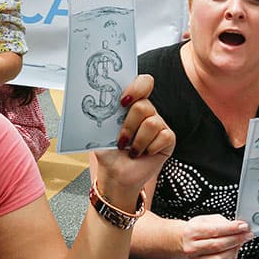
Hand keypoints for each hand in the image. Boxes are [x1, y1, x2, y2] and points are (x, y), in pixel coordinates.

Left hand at [92, 75, 174, 206]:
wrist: (116, 175)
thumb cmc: (108, 152)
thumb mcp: (98, 132)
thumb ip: (98, 117)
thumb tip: (90, 105)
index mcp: (130, 105)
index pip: (143, 83)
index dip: (137, 87)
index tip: (123, 101)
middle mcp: (147, 112)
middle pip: (144, 105)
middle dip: (129, 125)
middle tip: (121, 140)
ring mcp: (159, 125)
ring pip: (152, 122)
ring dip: (138, 141)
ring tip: (131, 151)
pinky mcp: (168, 139)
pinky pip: (164, 136)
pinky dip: (150, 148)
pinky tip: (144, 154)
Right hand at [180, 214, 253, 258]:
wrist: (185, 241)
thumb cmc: (198, 230)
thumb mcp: (207, 219)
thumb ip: (223, 222)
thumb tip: (240, 227)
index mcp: (192, 232)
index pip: (214, 230)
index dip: (232, 229)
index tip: (244, 227)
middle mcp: (192, 247)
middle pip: (218, 245)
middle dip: (236, 239)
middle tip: (247, 235)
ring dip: (234, 251)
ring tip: (239, 243)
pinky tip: (233, 255)